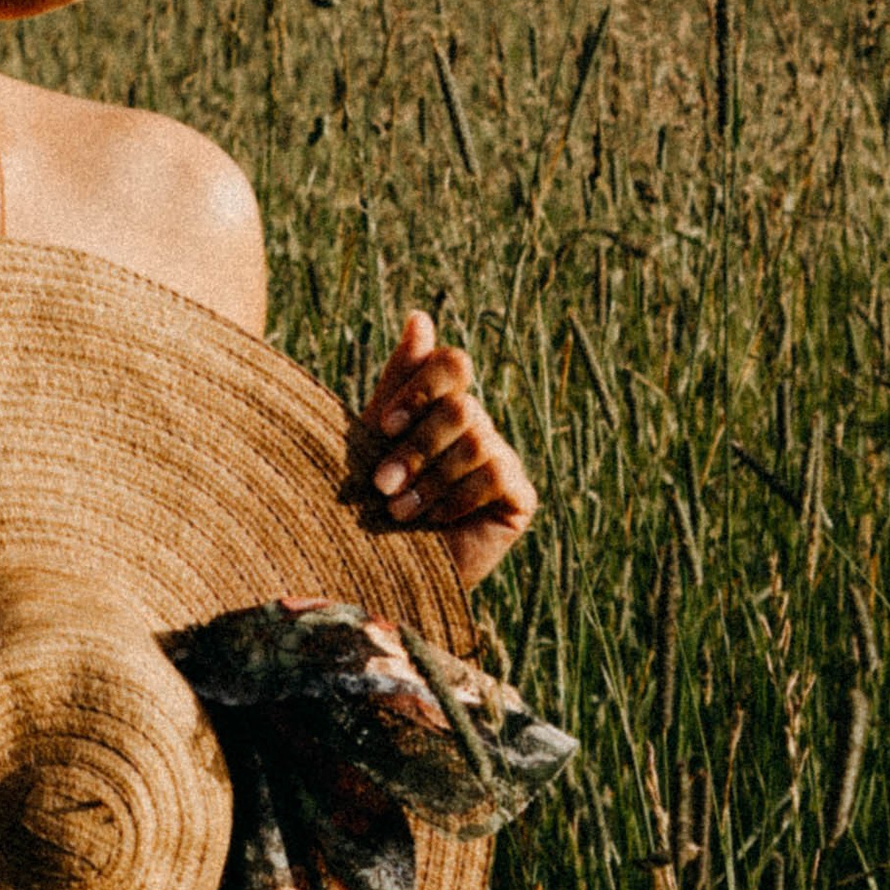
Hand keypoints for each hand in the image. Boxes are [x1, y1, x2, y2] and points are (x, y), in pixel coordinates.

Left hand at [356, 310, 536, 585]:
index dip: (420, 388)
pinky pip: (495, 473)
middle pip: (461, 405)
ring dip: (429, 478)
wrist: (381, 572)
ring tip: (398, 511)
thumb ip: (400, 377)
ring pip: (475, 439)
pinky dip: (457, 496)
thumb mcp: (376, 436)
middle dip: (415, 446)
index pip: (451, 364)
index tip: (384, 425)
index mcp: (442, 405)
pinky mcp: (520, 496)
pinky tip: (436, 520)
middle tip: (381, 484)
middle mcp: (477, 427)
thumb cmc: (369, 503)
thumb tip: (421, 316)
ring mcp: (502, 460)